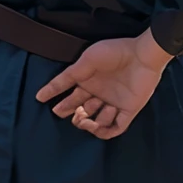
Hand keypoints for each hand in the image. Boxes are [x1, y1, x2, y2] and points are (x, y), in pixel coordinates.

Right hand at [35, 29, 171, 139]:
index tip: (40, 98)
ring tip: (88, 113)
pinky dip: (106, 128)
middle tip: (65, 111)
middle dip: (71, 113)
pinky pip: (115, 128)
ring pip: (96, 122)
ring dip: (89, 121)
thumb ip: (68, 76)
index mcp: (89, 81)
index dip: (54, 95)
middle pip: (81, 111)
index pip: (69, 93)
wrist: (142, 55)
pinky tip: (102, 119)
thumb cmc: (114, 53)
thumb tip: (46, 90)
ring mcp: (114, 104)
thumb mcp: (86, 61)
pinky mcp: (128, 111)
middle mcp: (100, 94)